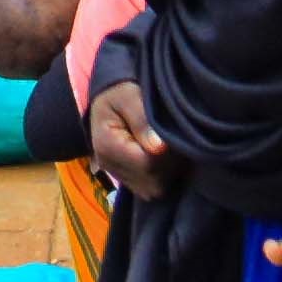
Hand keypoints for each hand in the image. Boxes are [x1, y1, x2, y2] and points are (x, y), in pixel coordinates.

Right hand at [87, 77, 173, 198]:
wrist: (107, 95)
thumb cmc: (119, 91)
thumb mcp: (129, 96)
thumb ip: (142, 120)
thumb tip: (159, 148)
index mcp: (107, 146)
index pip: (146, 164)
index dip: (167, 155)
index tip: (173, 136)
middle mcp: (109, 166)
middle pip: (151, 181)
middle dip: (169, 165)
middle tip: (174, 141)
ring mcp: (117, 174)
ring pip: (152, 190)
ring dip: (167, 172)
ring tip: (169, 147)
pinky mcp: (125, 177)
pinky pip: (149, 188)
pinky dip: (161, 176)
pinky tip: (163, 157)